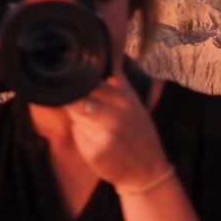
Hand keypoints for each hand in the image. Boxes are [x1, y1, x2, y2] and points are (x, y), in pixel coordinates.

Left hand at [63, 73, 171, 189]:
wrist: (147, 169)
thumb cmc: (138, 131)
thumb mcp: (133, 101)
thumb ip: (116, 80)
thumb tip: (104, 51)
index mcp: (124, 98)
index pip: (88, 83)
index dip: (78, 84)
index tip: (73, 84)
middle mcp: (115, 115)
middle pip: (77, 100)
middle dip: (74, 103)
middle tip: (84, 108)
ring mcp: (105, 135)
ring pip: (75, 118)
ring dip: (79, 121)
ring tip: (97, 128)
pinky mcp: (95, 153)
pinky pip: (77, 137)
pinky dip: (82, 138)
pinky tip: (97, 143)